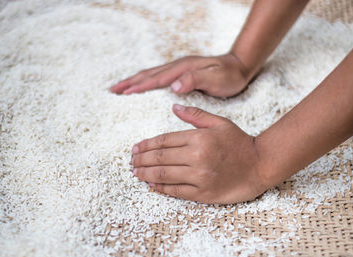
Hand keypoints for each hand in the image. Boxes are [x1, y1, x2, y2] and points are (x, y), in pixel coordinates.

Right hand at [111, 53, 250, 97]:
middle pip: (148, 74)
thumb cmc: (229, 76)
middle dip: (130, 82)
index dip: (140, 87)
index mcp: (183, 69)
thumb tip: (173, 86)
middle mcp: (178, 67)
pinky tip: (141, 87)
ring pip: (151, 75)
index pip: (157, 79)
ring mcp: (178, 69)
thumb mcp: (216, 79)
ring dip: (134, 81)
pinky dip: (145, 82)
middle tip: (112, 91)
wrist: (240, 66)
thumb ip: (195, 80)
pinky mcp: (181, 73)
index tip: (124, 94)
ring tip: (120, 88)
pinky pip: (158, 77)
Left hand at [131, 104, 267, 203]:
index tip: (135, 148)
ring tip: (135, 172)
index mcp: (198, 138)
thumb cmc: (239, 142)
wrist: (260, 165)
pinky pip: (176, 191)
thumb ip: (195, 115)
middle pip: (160, 158)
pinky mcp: (203, 193)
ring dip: (146, 173)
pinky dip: (161, 188)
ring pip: (164, 174)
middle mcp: (197, 157)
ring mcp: (199, 176)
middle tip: (131, 161)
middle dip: (142, 159)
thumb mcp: (219, 123)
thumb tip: (174, 106)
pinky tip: (151, 184)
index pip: (164, 141)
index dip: (147, 145)